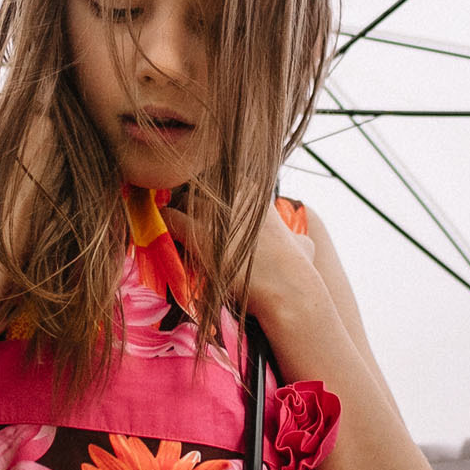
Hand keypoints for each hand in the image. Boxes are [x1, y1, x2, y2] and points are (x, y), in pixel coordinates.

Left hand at [161, 200, 324, 325]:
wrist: (287, 289)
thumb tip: (303, 242)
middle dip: (190, 199)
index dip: (213, 195)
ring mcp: (217, 213)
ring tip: (174, 224)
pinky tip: (167, 232)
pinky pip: (172, 218)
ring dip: (176, 210)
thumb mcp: (302, 245)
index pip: (223, 180)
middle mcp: (236, 197)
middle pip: (199, 187)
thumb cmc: (297, 271)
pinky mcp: (200, 234)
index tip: (209, 209)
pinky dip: (166, 223)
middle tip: (186, 217)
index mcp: (257, 195)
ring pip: (182, 199)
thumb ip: (296, 237)